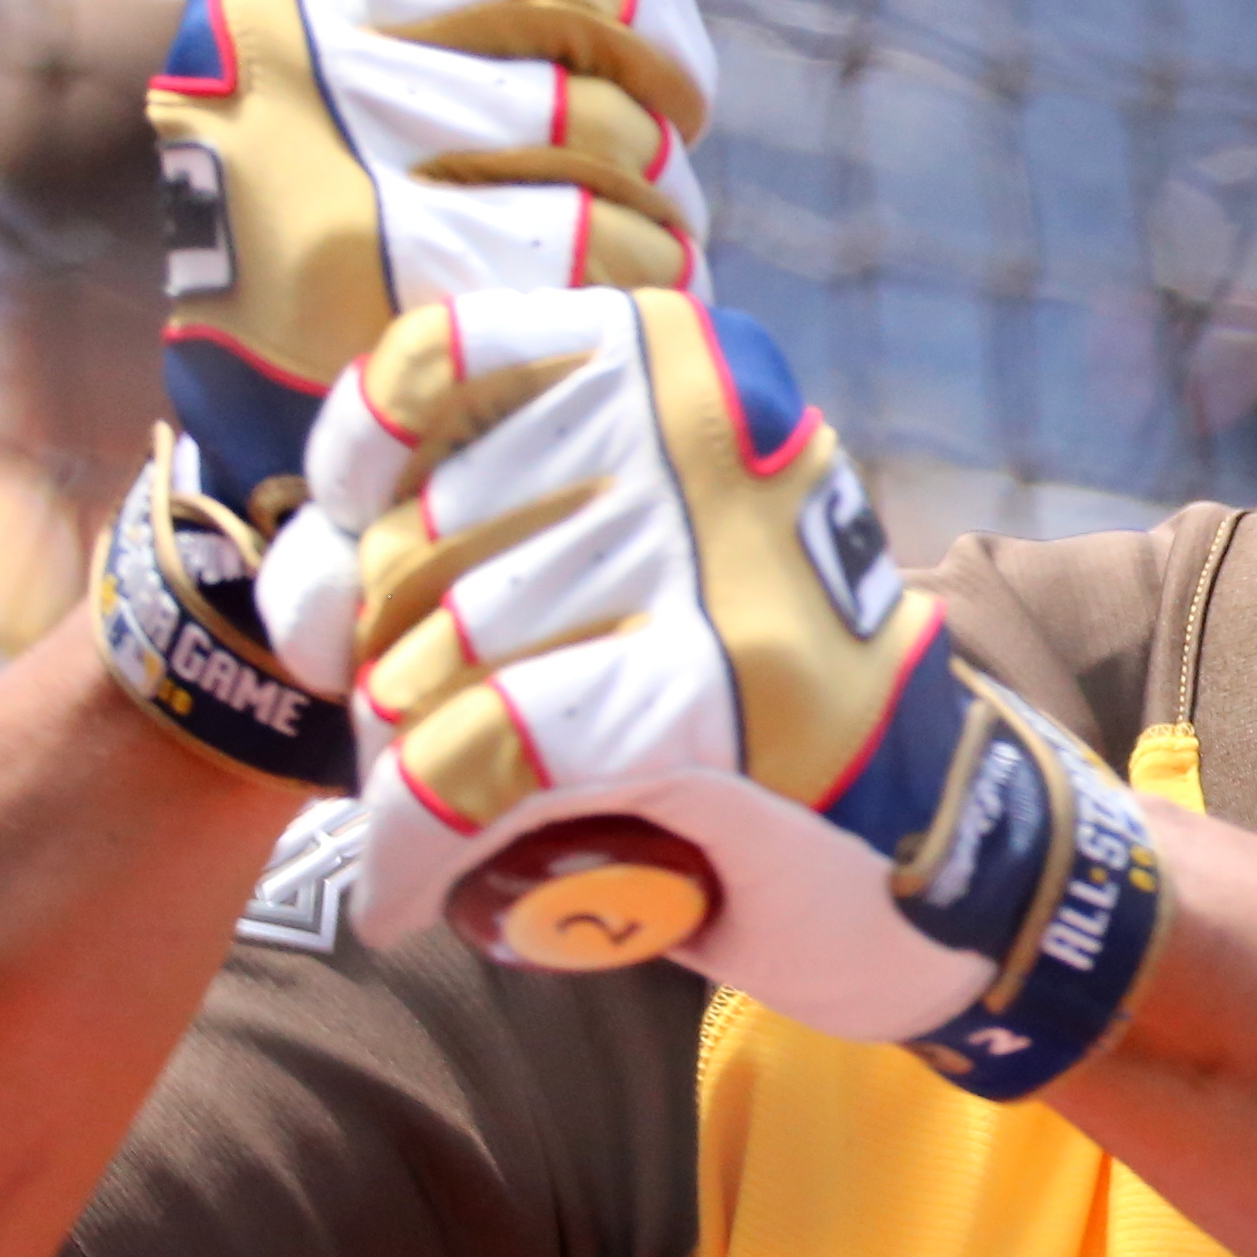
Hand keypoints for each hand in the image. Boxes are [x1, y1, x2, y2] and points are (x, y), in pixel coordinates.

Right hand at [145, 0, 727, 531]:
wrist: (282, 389)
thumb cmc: (398, 181)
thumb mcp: (456, 24)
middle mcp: (311, 10)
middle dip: (669, 69)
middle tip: (672, 124)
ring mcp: (342, 131)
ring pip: (600, 124)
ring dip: (663, 186)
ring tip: (649, 219)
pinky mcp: (391, 257)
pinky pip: (588, 237)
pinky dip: (639, 268)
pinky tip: (626, 287)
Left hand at [270, 288, 1172, 1096]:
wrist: (953, 853)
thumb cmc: (770, 710)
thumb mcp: (667, 554)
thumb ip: (519, 521)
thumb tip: (302, 574)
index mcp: (691, 366)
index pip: (447, 356)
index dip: (359, 463)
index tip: (343, 558)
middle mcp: (704, 434)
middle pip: (422, 538)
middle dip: (367, 665)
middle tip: (398, 745)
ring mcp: (717, 564)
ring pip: (440, 662)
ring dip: (391, 772)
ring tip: (419, 825)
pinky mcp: (716, 702)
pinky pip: (487, 762)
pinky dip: (418, 843)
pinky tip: (405, 900)